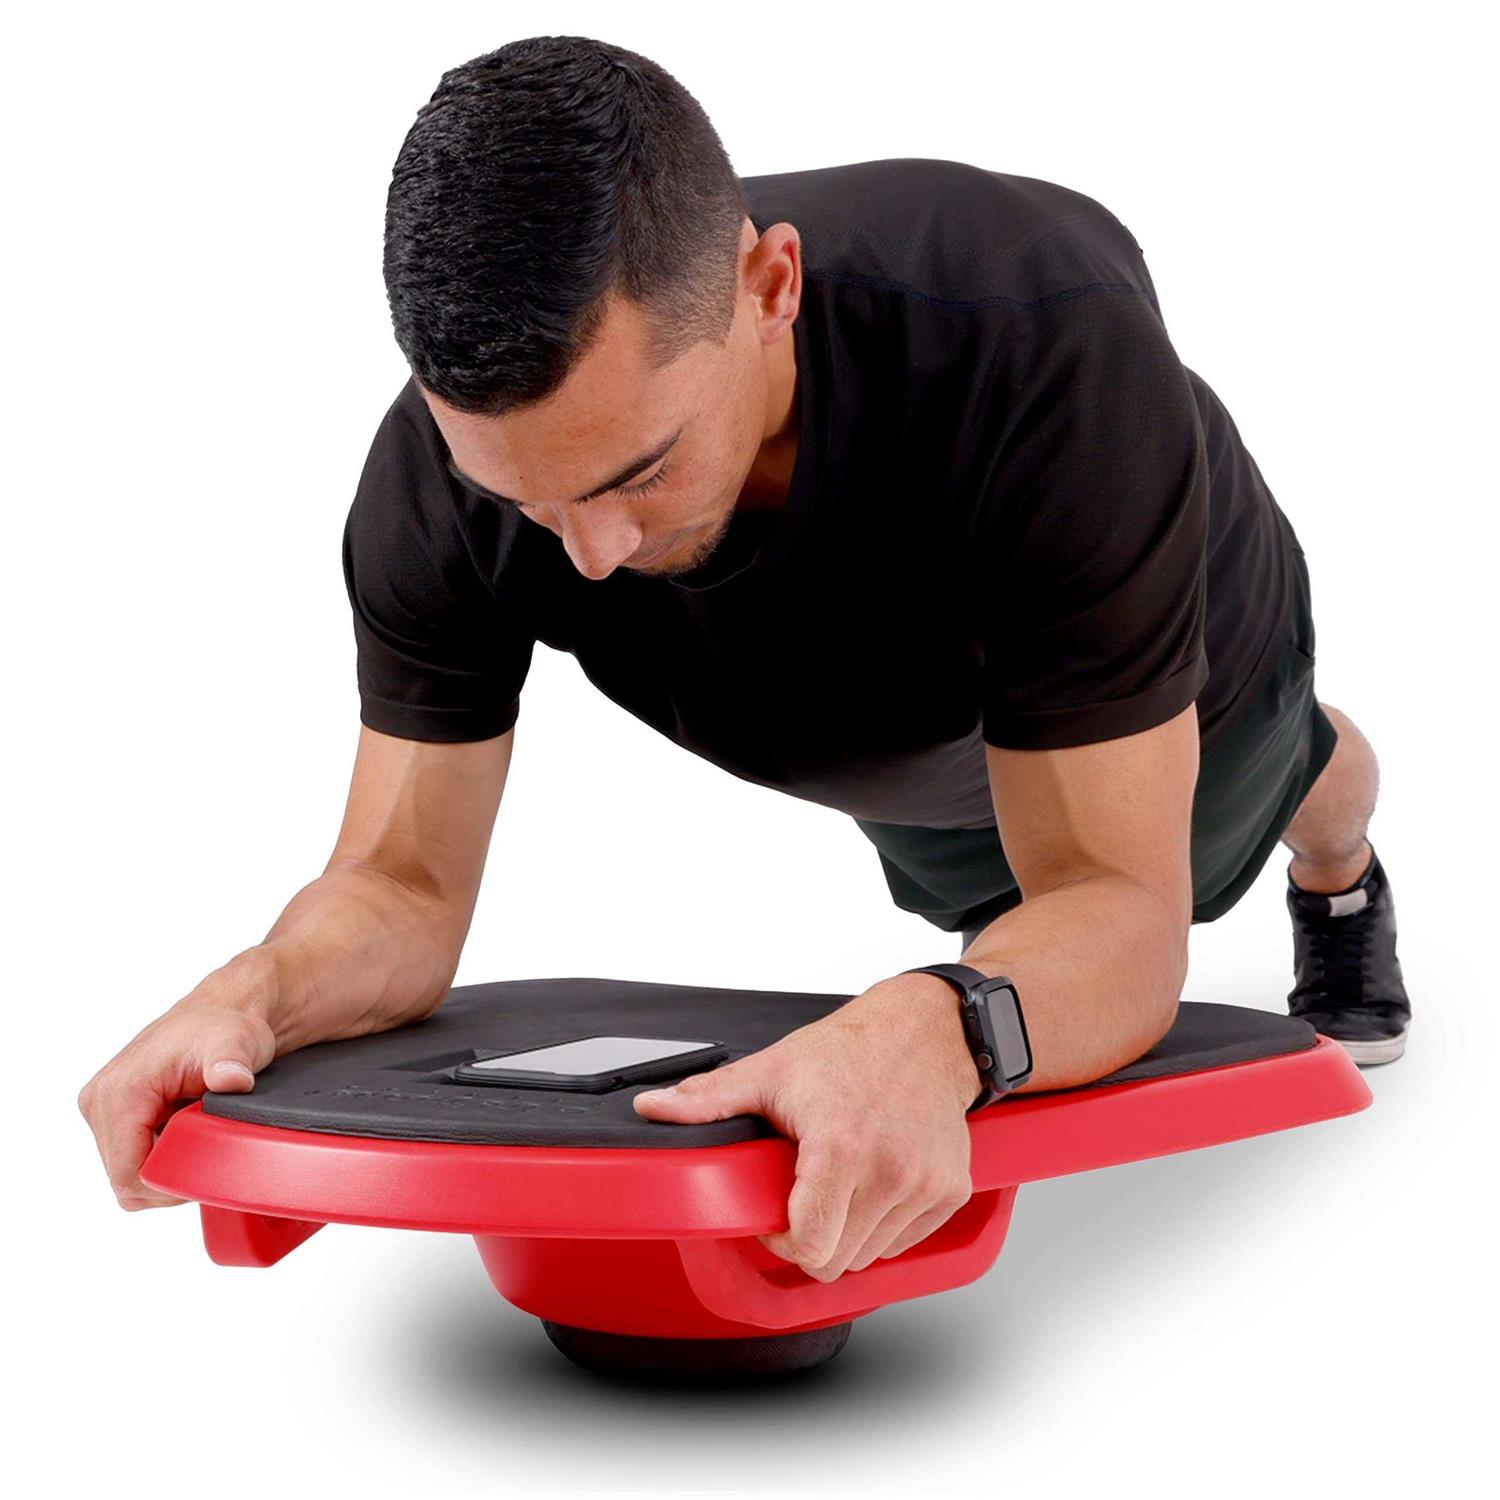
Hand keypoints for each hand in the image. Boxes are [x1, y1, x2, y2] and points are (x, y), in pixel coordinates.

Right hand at [77, 950, 278, 1209]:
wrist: (223, 1010)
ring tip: (197, 1136)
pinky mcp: (115, 1114)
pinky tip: (186, 1133)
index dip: (167, 1186)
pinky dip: (160, 1156)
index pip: (128, 1174)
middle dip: (168, 1178)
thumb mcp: (236, 1044)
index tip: (204, 1173)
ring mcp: (104, 1109)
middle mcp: (101, 1101)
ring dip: (164, 1167)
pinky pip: (132, 1158)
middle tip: (208, 1155)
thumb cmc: (226, 1026)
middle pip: (125, 1179)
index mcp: (120, 1092)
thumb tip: (233, 1079)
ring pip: (127, 1173)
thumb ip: (230, 1065)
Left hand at [633, 974, 982, 1279]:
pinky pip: (906, 1242)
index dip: (782, 1240)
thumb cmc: (851, 1050)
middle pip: (837, 1260)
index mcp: (840, 1148)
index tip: (776, 1214)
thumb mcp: (772, 1069)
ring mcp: (925, 1184)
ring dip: (849, 1232)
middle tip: (804, 1196)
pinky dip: (884, 1225)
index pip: (809, 1247)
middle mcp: (889, 1172)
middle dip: (812, 1238)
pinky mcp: (950, 1190)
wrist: (927, 1032)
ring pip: (871, 1256)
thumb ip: (708, 1099)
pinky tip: (873, 1182)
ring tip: (840, 1182)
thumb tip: (652, 1108)